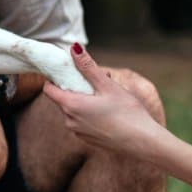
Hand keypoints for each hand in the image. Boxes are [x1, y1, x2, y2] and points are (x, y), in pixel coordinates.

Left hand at [42, 43, 161, 157]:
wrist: (143, 143)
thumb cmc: (126, 113)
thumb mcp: (107, 85)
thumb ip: (88, 67)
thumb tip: (73, 48)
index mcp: (71, 106)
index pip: (48, 89)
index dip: (55, 77)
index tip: (69, 71)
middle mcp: (70, 121)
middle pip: (63, 98)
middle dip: (77, 86)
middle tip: (98, 80)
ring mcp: (78, 132)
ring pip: (74, 109)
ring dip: (84, 99)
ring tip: (108, 95)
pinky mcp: (88, 139)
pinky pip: (82, 121)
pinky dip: (89, 112)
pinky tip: (109, 110)